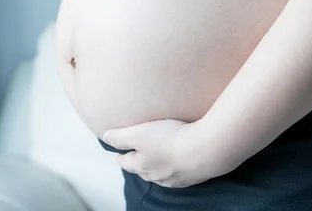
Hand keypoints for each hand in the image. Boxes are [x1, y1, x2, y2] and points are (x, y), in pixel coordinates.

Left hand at [102, 118, 224, 187]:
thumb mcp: (139, 133)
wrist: (206, 150)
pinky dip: (178, 164)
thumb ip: (120, 136)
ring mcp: (177, 178)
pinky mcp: (194, 175)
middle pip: (143, 170)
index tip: (119, 152)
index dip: (122, 156)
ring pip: (162, 172)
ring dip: (160, 164)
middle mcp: (158, 176)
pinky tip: (183, 156)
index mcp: (142, 166)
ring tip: (161, 153)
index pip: (126, 163)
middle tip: (139, 152)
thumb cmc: (170, 140)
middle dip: (140, 161)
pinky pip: (181, 171)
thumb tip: (105, 136)